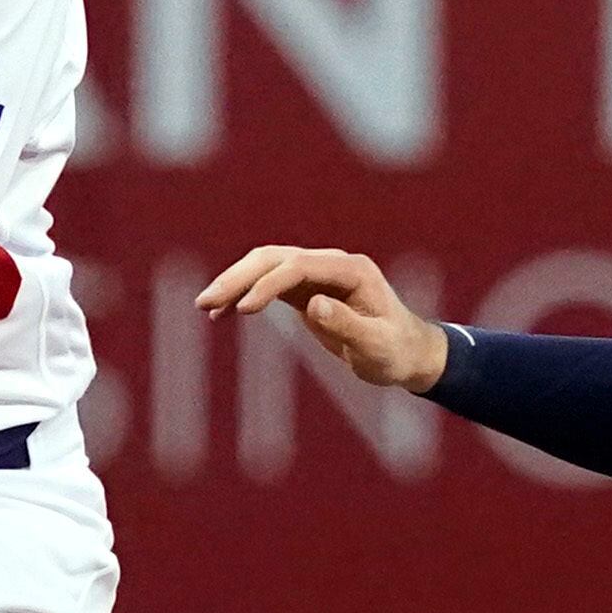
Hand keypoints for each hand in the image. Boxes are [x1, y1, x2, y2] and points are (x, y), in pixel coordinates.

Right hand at [195, 245, 450, 392]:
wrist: (407, 353)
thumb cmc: (396, 351)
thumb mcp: (377, 346)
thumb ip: (348, 325)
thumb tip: (313, 304)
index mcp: (351, 270)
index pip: (298, 266)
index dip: (267, 284)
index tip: (243, 311)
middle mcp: (331, 264)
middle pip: (275, 259)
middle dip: (238, 278)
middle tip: (205, 302)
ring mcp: (317, 275)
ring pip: (265, 267)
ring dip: (234, 283)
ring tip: (204, 307)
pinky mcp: (305, 290)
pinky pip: (267, 286)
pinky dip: (242, 296)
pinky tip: (220, 314)